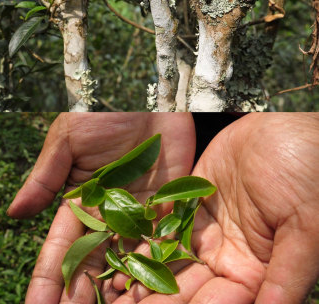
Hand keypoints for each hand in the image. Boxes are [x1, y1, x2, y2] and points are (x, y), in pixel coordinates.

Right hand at [7, 112, 195, 302]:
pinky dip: (158, 274)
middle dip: (78, 299)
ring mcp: (139, 217)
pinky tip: (151, 299)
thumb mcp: (67, 140)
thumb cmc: (101, 110)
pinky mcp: (171, 211)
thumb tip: (14, 214)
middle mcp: (107, 217)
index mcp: (78, 203)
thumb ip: (45, 178)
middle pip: (91, 268)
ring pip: (126, 266)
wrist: (150, 93)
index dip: (47, 280)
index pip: (59, 250)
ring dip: (118, 297)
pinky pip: (164, 247)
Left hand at [112, 113, 318, 303]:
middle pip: (186, 288)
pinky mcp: (188, 204)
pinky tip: (115, 255)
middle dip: (155, 300)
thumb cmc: (311, 175)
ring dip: (140, 276)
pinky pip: (160, 227)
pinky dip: (139, 242)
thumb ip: (284, 277)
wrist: (291, 125)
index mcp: (256, 272)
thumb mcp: (306, 229)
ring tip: (111, 291)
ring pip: (167, 261)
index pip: (217, 303)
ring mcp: (206, 232)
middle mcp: (228, 259)